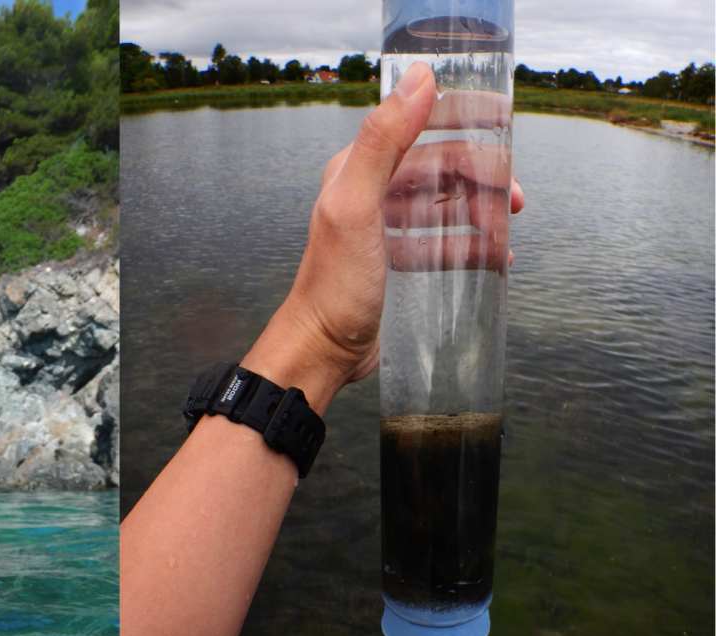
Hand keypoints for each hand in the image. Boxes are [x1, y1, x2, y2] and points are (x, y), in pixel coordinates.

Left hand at [240, 63, 524, 412]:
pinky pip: (440, 243)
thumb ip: (382, 141)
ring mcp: (382, 229)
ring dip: (482, 213)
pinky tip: (494, 258)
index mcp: (357, 170)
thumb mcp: (355, 207)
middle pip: (441, 169)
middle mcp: (368, 194)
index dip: (465, 127)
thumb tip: (420, 79)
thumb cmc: (335, 286)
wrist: (322, 351)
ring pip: (445, 206)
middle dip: (484, 179)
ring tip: (506, 234)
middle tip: (517, 202)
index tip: (505, 130)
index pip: (420, 130)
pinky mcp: (393, 262)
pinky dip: (470, 246)